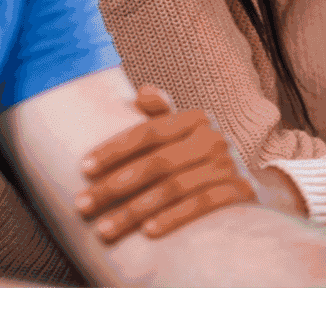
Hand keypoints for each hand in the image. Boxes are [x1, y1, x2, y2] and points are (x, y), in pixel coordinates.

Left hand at [75, 86, 255, 242]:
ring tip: (105, 230)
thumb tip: (142, 92)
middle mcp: (214, 139)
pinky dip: (174, 218)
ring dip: (136, 210)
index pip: (150, 131)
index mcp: (196, 118)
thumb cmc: (196, 158)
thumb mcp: (181, 131)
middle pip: (159, 162)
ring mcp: (229, 166)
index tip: (83, 169)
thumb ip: (160, 112)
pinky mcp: (239, 193)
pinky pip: (202, 205)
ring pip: (176, 188)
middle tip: (83, 206)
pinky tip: (147, 232)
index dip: (115, 149)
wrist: (243, 185)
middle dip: (115, 186)